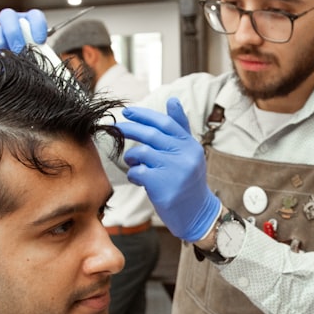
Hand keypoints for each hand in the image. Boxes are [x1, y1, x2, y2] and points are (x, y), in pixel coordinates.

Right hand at [0, 8, 47, 67]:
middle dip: (14, 35)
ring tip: (9, 63)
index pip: (34, 16)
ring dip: (2, 50)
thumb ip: (44, 53)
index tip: (40, 41)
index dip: (37, 26)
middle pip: (8, 17)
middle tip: (19, 51)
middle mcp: (12, 24)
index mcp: (30, 22)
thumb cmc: (35, 59)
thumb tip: (43, 58)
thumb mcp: (43, 55)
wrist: (24, 68)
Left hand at [117, 98, 221, 242]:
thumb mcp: (189, 152)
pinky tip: (138, 179)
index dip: (145, 116)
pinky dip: (133, 174)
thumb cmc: (188, 181)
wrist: (197, 213)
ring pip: (142, 153)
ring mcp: (175, 171)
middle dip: (130, 129)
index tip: (128, 112)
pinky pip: (138, 172)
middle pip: (152, 135)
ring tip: (134, 164)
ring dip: (132, 157)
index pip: (165, 123)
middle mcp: (185, 155)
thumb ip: (180, 128)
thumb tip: (172, 100)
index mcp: (190, 145)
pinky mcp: (163, 186)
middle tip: (116, 128)